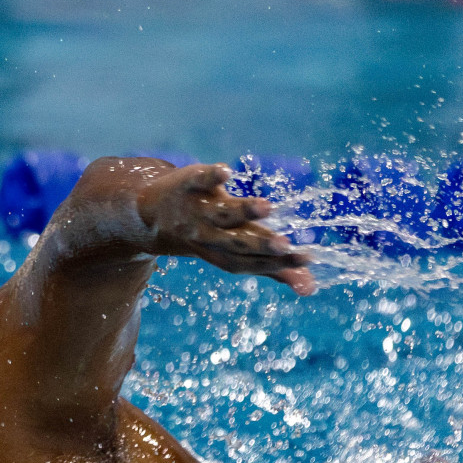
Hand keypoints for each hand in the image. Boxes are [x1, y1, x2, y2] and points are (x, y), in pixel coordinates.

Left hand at [137, 163, 316, 295]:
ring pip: (222, 214)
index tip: (306, 259)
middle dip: (261, 244)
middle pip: (237, 243)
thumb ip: (273, 268)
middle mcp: (208, 237)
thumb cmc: (208, 235)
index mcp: (222, 255)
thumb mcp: (237, 252)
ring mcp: (197, 211)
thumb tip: (310, 290)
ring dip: (243, 211)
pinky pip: (199, 181)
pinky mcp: (188, 185)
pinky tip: (226, 172)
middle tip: (287, 245)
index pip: (250, 263)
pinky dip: (211, 177)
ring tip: (268, 207)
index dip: (276, 264)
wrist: (152, 215)